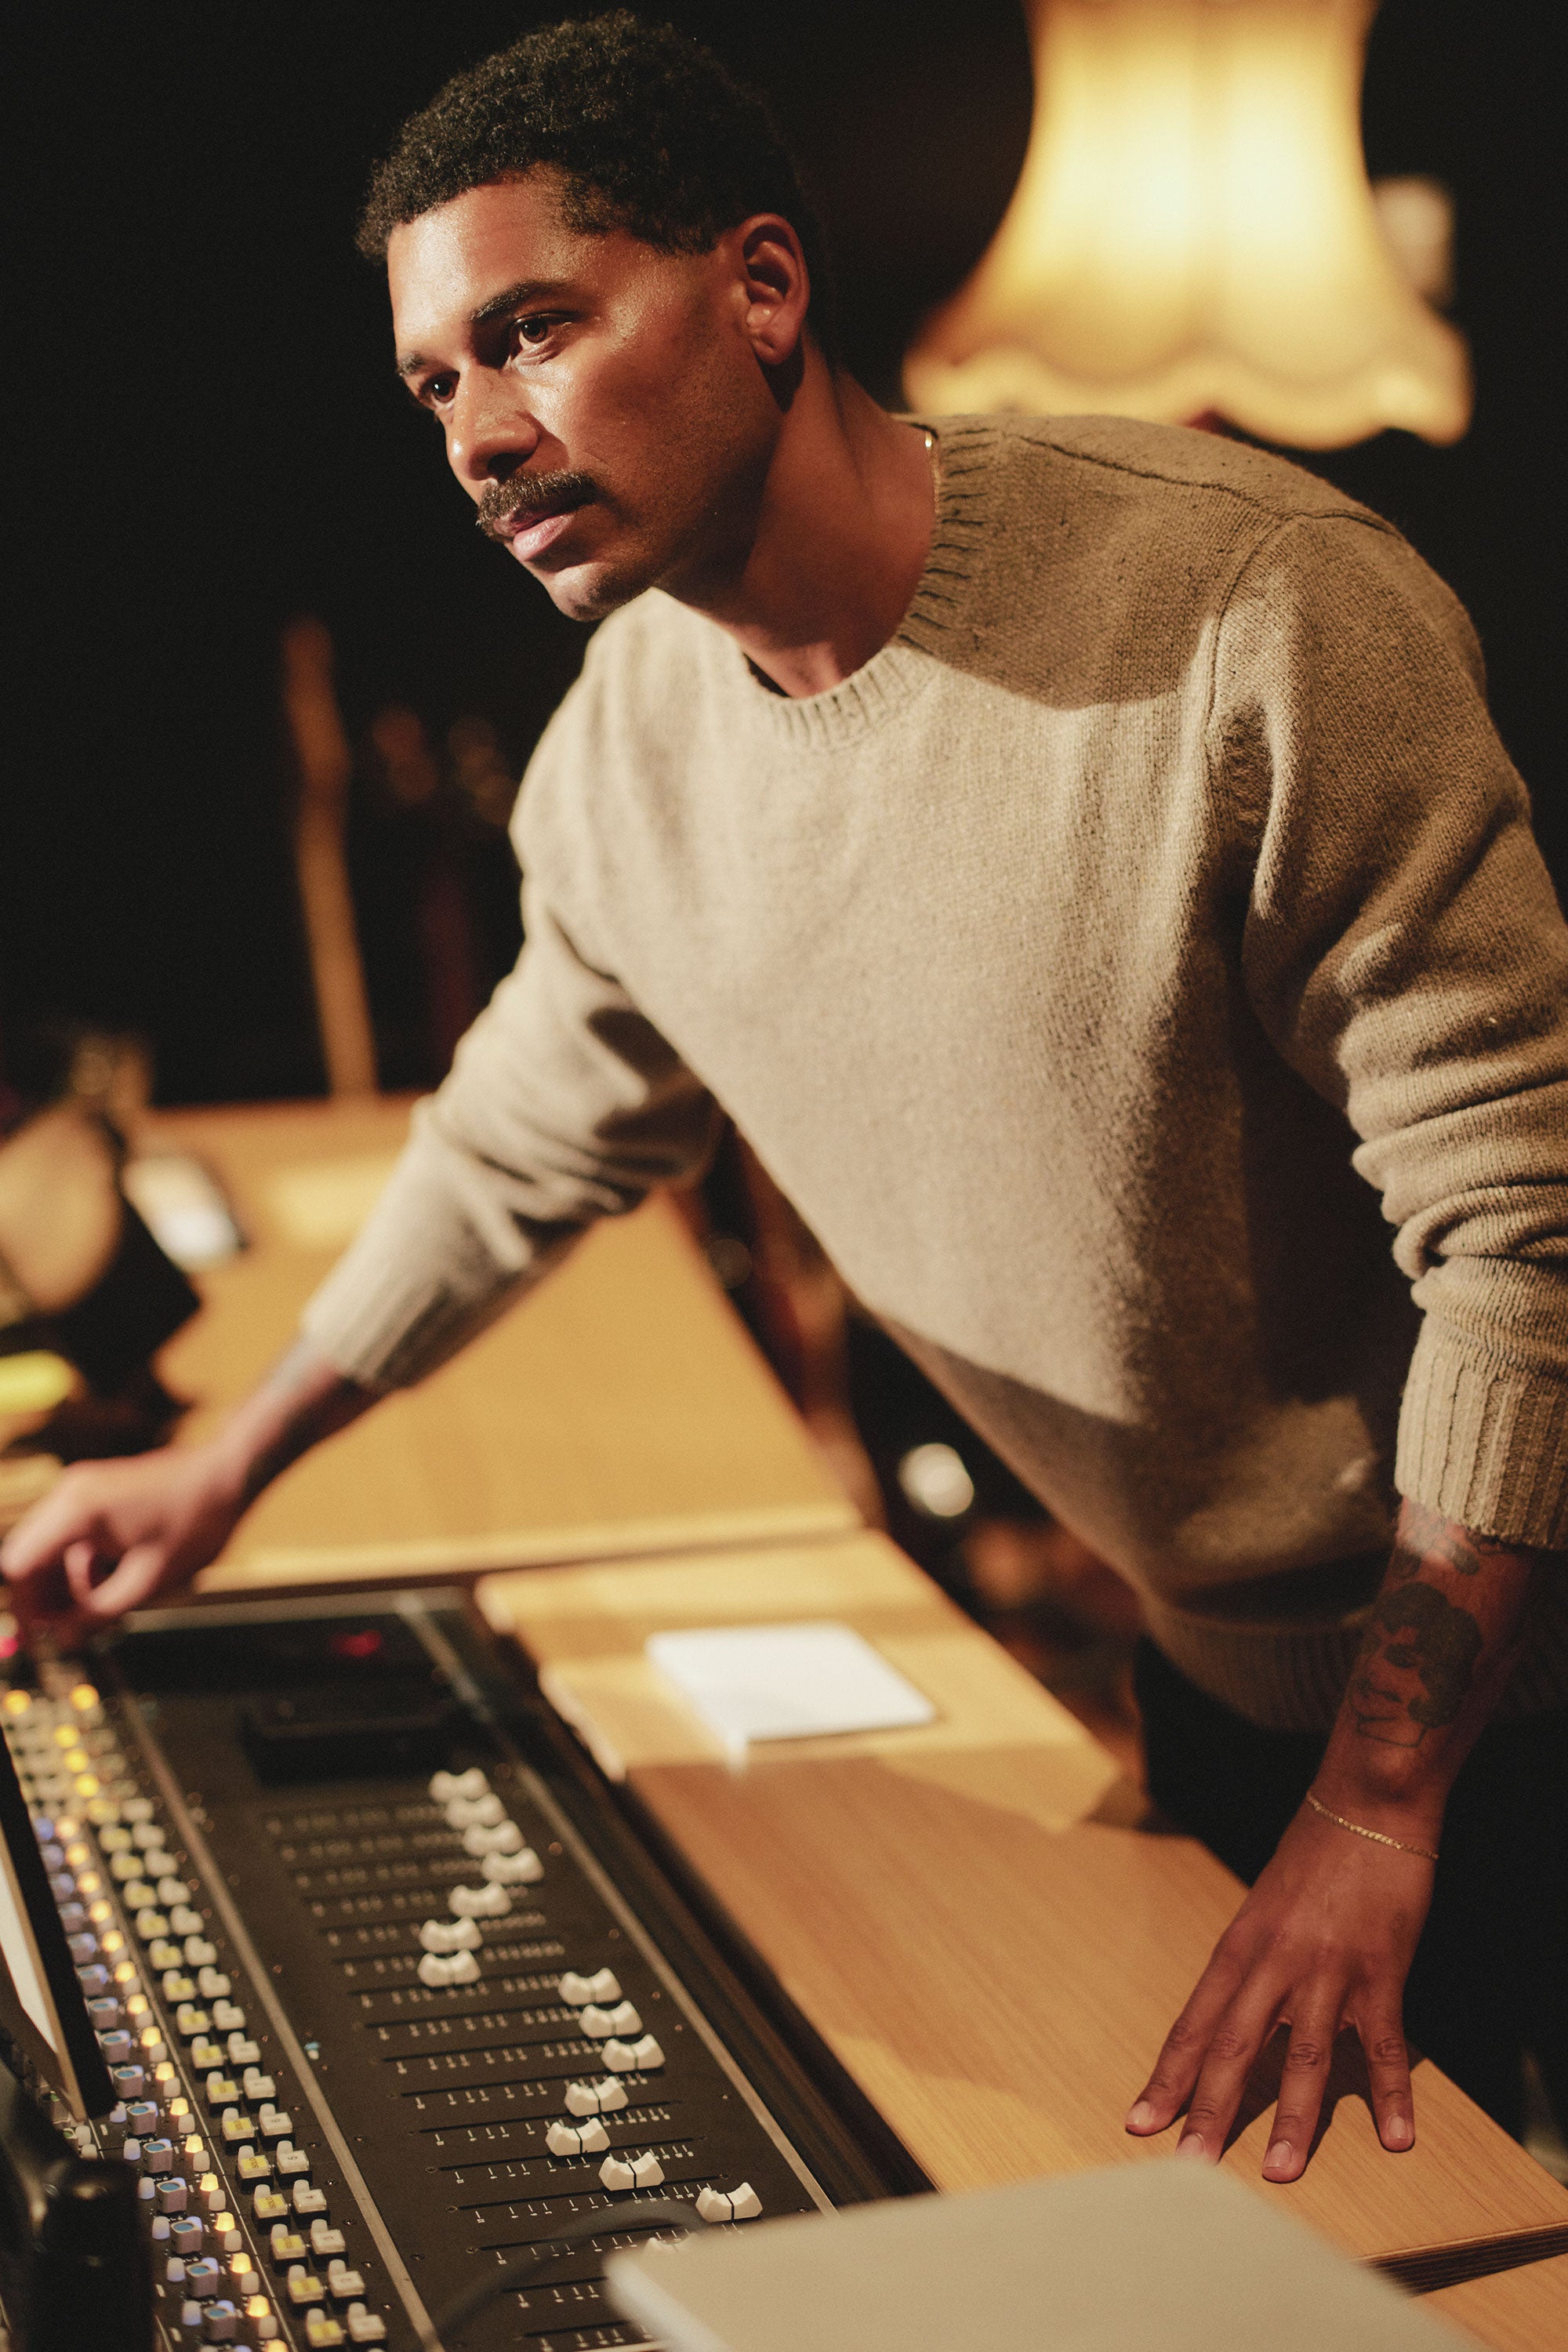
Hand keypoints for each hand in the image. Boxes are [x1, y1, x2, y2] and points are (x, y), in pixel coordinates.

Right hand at [0, 1445, 246, 1641]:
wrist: (229, 1476)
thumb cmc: (196, 1523)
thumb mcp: (147, 1581)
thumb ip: (98, 1614)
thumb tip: (64, 1641)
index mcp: (76, 1511)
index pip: (20, 1566)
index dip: (26, 1608)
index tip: (44, 1639)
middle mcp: (69, 1494)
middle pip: (31, 1558)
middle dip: (48, 1598)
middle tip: (77, 1629)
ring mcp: (81, 1490)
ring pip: (51, 1551)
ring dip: (70, 1584)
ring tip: (108, 1608)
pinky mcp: (95, 1494)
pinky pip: (72, 1538)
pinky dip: (84, 1565)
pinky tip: (116, 1583)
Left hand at [1125, 1796, 1432, 2179]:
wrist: (1366, 1805)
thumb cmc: (1314, 1855)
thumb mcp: (1265, 1907)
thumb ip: (1254, 1964)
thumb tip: (1236, 2016)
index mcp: (1239, 1947)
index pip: (1194, 2025)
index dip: (1167, 2077)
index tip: (1140, 2123)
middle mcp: (1275, 1963)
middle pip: (1232, 2047)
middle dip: (1209, 2111)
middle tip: (1190, 2167)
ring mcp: (1328, 1969)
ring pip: (1303, 2056)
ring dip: (1291, 2118)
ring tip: (1279, 2173)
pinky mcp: (1380, 1971)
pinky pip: (1384, 2044)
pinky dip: (1390, 2093)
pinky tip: (1397, 2138)